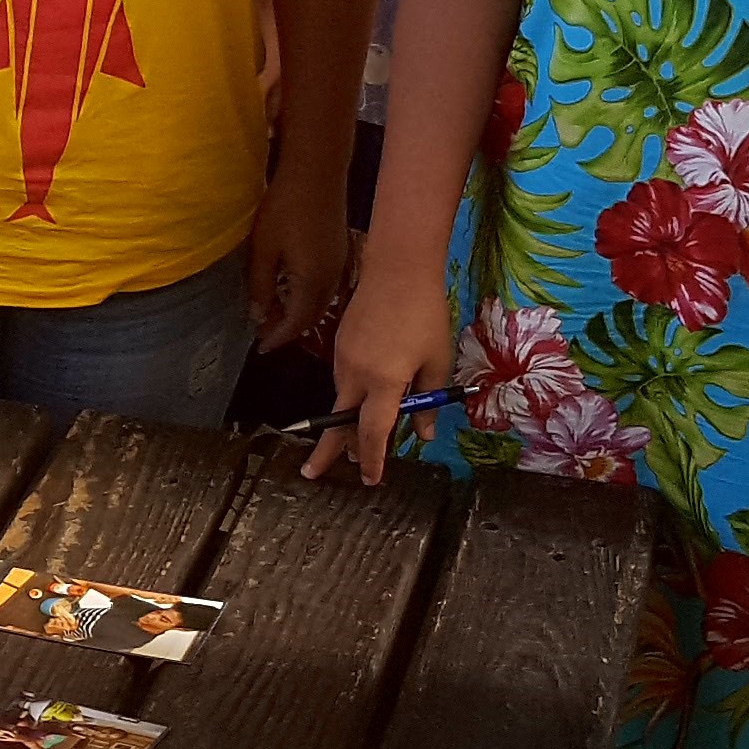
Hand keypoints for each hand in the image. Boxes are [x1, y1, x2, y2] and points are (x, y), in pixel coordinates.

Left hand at [242, 164, 352, 356]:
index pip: (297, 323)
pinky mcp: (339, 248)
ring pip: (321, 301)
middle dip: (289, 328)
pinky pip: (326, 285)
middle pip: (312, 315)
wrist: (317, 169)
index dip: (278, 337)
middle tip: (265, 332)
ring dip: (300, 312)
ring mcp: (339, 262)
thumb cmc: (285, 207)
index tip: (261, 347)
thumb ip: (260, 285)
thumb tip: (258, 316)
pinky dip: (308, 296)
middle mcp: (332, 277)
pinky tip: (292, 288)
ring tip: (275, 313)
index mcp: (313, 281)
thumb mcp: (264, 249)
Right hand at [299, 239, 456, 484]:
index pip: (372, 432)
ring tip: (350, 446)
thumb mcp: (437, 361)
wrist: (397, 269)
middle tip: (312, 473)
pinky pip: (343, 381)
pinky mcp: (339, 346)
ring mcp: (343, 360)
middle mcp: (356, 375)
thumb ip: (429, 400)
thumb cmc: (424, 314)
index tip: (370, 479)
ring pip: (341, 401)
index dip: (372, 459)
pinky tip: (363, 399)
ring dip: (344, 424)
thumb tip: (423, 433)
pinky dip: (350, 397)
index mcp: (384, 383)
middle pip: (339, 423)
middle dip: (327, 451)